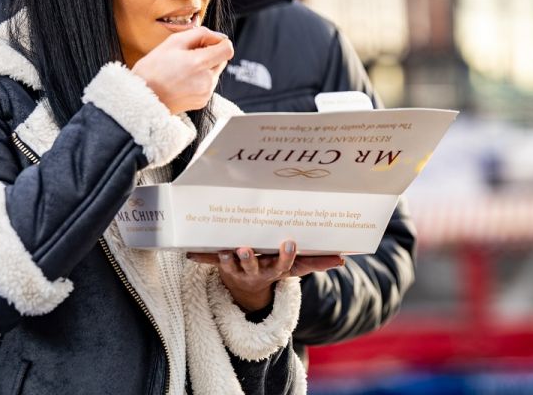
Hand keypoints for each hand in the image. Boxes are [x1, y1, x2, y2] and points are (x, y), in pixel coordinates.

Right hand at [131, 27, 232, 114]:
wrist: (142, 97)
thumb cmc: (153, 68)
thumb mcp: (173, 42)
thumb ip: (199, 34)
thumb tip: (217, 36)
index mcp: (199, 63)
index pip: (227, 49)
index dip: (219, 42)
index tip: (206, 42)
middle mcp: (206, 80)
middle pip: (222, 60)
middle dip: (210, 54)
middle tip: (189, 54)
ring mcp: (206, 92)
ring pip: (215, 72)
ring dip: (205, 67)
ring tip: (183, 69)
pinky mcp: (203, 101)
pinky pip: (208, 84)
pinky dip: (200, 79)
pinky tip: (183, 80)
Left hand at [188, 240, 344, 311]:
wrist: (248, 290)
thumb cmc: (274, 269)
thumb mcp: (296, 268)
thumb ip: (317, 262)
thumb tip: (343, 258)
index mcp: (274, 271)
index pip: (283, 265)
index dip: (286, 256)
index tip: (289, 242)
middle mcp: (255, 273)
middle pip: (253, 267)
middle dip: (249, 259)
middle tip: (246, 248)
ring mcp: (236, 272)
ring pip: (230, 267)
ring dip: (226, 259)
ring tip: (223, 250)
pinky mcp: (221, 267)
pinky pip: (209, 262)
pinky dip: (200, 257)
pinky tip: (189, 253)